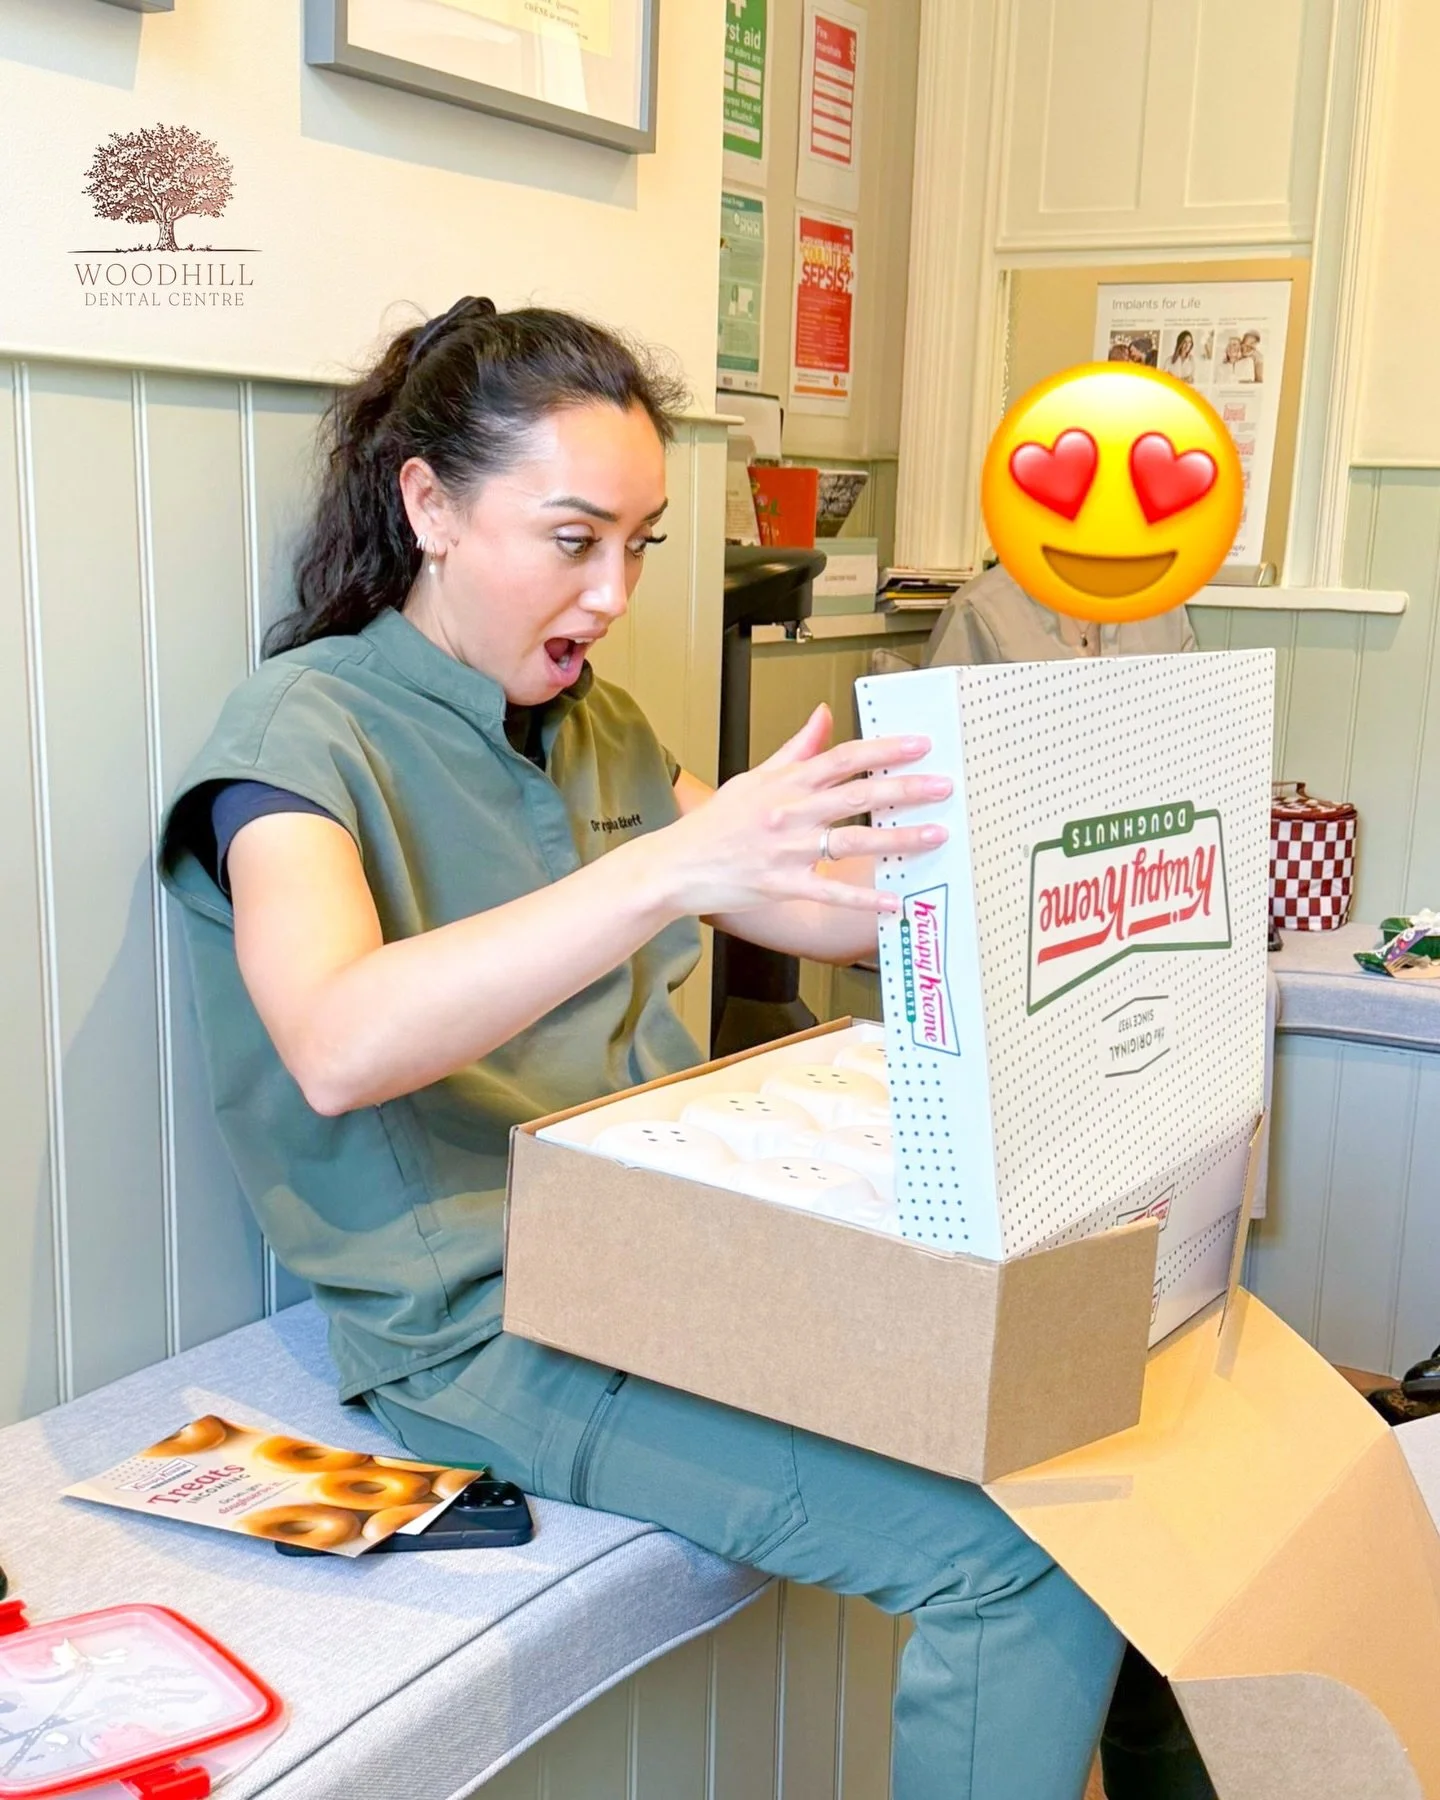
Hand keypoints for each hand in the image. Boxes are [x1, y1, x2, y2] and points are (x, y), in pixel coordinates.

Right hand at [635, 703, 950, 918]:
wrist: (676, 866)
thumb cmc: (715, 825)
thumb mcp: (754, 777)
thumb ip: (795, 748)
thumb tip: (823, 715)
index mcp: (785, 783)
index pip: (843, 758)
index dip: (884, 750)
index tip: (919, 745)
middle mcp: (790, 813)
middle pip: (857, 795)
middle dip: (905, 789)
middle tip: (943, 786)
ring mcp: (788, 851)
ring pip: (853, 841)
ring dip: (898, 839)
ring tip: (935, 836)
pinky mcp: (784, 885)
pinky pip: (831, 891)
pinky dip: (864, 899)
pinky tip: (894, 902)